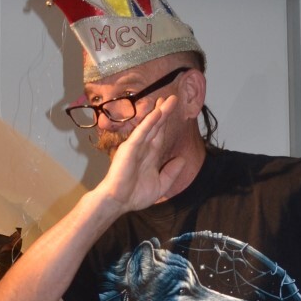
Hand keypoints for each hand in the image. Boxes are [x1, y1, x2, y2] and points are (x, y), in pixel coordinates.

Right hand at [99, 93, 186, 212]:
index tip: (172, 110)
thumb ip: (172, 172)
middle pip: (156, 127)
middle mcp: (143, 148)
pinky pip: (141, 133)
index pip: (159, 135)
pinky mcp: (130, 148)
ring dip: (159, 112)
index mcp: (150, 156)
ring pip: (149, 126)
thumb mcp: (161, 185)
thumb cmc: (134, 195)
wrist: (118, 202)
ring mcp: (136, 147)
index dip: (166, 123)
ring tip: (167, 99)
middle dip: (164, 112)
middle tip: (172, 98)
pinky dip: (149, 123)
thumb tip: (182, 159)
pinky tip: (157, 113)